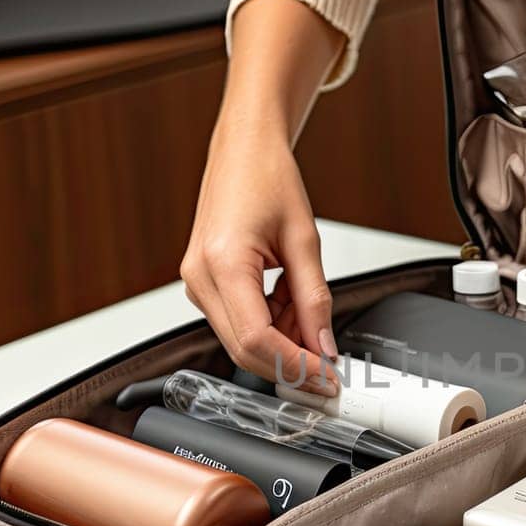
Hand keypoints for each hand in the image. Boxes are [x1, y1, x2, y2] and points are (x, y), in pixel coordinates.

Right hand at [182, 0, 347, 393]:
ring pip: (241, 339)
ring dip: (281, 341)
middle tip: (328, 369)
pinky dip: (270, 323)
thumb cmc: (266, 176)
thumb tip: (324, 346)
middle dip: (290, 363)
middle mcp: (200, 277)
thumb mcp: (304, 240)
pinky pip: (237, 320)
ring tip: (308, 311)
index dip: (294, 366)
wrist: (243, 148)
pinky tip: (289, 303)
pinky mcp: (203, 282)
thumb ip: (315, 299)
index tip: (326, 377)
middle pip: (244, 350)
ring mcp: (196, 281)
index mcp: (223, 263)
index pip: (257, 340)